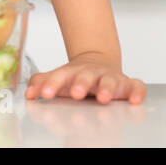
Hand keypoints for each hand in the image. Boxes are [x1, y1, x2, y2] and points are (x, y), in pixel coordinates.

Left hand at [26, 52, 146, 103]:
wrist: (98, 64)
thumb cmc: (76, 77)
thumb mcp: (58, 79)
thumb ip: (42, 83)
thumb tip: (28, 93)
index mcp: (71, 73)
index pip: (60, 77)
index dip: (52, 84)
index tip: (45, 93)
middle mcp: (91, 74)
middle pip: (86, 76)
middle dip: (81, 84)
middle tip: (76, 93)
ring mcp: (110, 78)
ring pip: (110, 80)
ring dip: (107, 88)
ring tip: (103, 98)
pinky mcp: (128, 84)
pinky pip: (136, 86)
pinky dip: (137, 92)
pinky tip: (135, 100)